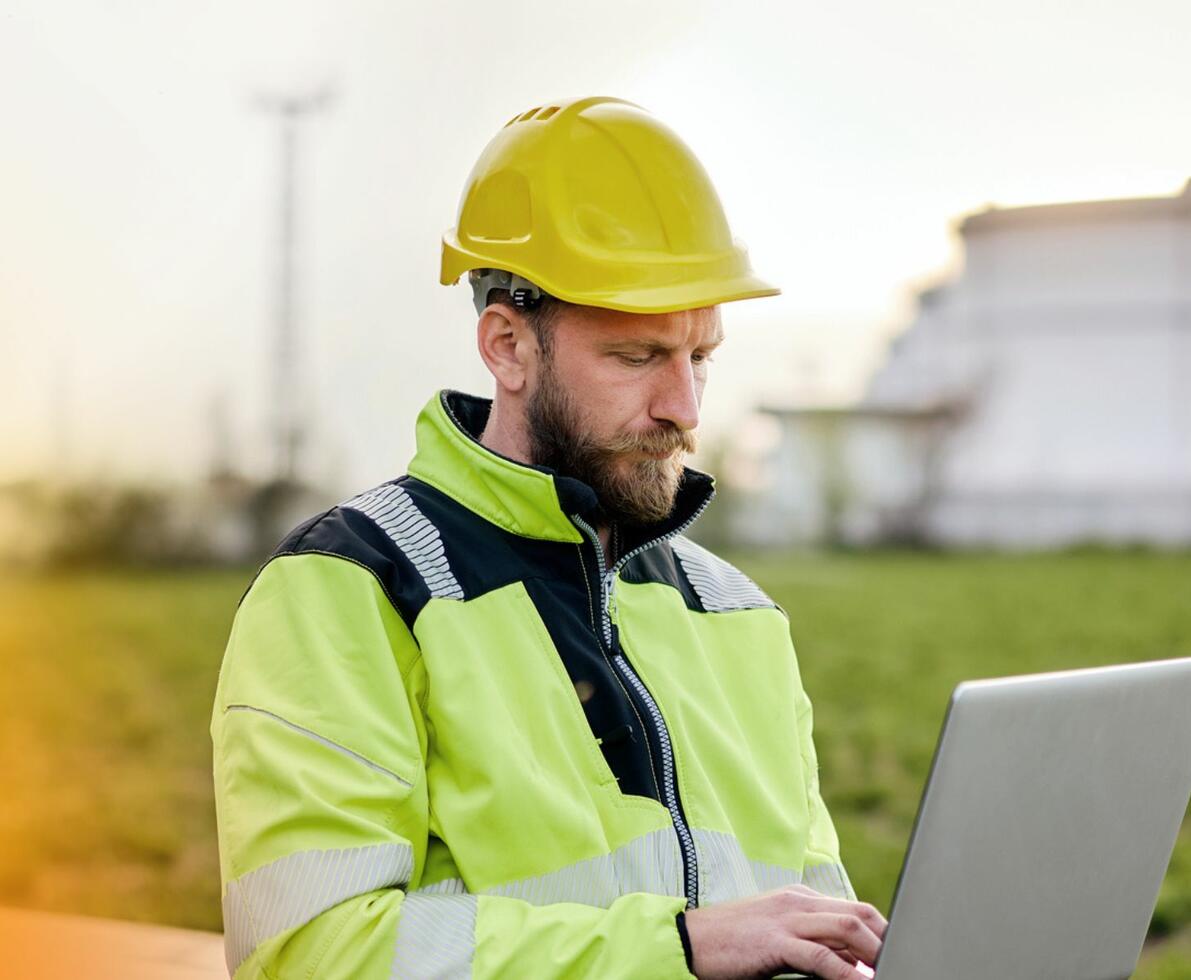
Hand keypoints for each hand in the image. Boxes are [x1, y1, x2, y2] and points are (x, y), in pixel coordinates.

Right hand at [682, 884, 886, 979]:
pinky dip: (847, 972)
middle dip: (887, 940)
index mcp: (800, 898)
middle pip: (859, 914)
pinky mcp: (775, 941)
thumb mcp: (779, 939)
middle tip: (905, 962)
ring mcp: (787, 919)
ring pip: (847, 929)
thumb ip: (814, 945)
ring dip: (876, 953)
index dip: (883, 932)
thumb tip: (852, 964)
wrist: (689, 941)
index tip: (897, 954)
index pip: (855, 910)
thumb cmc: (732, 944)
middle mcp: (798, 902)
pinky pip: (821, 956)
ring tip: (890, 970)